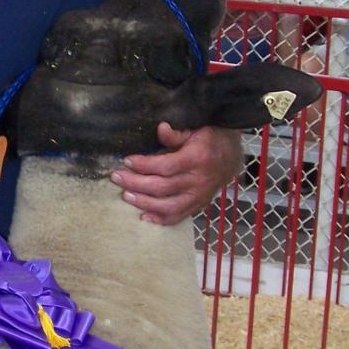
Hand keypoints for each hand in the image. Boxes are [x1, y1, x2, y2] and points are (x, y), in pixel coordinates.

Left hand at [111, 123, 241, 225]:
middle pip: (162, 187)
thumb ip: (177, 134)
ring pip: (167, 206)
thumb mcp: (195, 130)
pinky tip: (144, 216)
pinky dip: (161, 220)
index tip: (126, 161)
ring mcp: (199, 196)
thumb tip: (160, 129)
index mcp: (197, 159)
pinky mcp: (198, 205)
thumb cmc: (210, 140)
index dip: (143, 165)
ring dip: (143, 202)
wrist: (232, 157)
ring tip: (125, 195)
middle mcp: (198, 180)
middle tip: (116, 178)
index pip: (165, 166)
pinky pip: (179, 217)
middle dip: (136, 183)